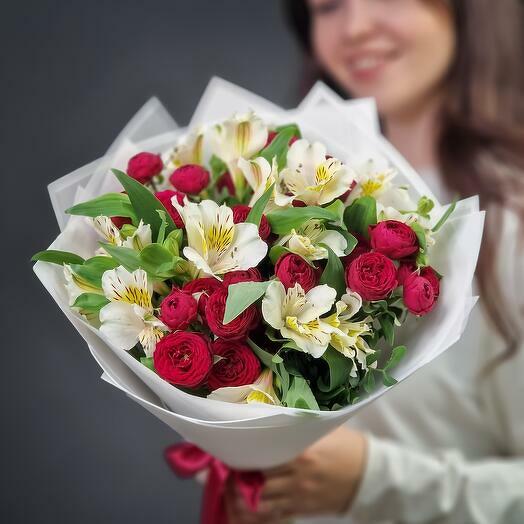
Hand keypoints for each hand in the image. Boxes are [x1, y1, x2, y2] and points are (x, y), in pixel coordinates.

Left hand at [225, 426, 366, 522]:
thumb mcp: (325, 430)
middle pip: (259, 480)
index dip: (248, 454)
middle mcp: (298, 477)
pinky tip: (254, 497)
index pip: (265, 456)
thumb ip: (300, 427)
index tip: (239, 448)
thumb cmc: (346, 446)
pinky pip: (275, 514)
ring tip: (241, 483)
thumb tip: (276, 415)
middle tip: (236, 465)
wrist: (369, 474)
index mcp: (302, 454)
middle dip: (244, 475)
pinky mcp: (303, 509)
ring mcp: (300, 496)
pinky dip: (261, 508)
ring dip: (248, 494)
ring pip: (263, 502)